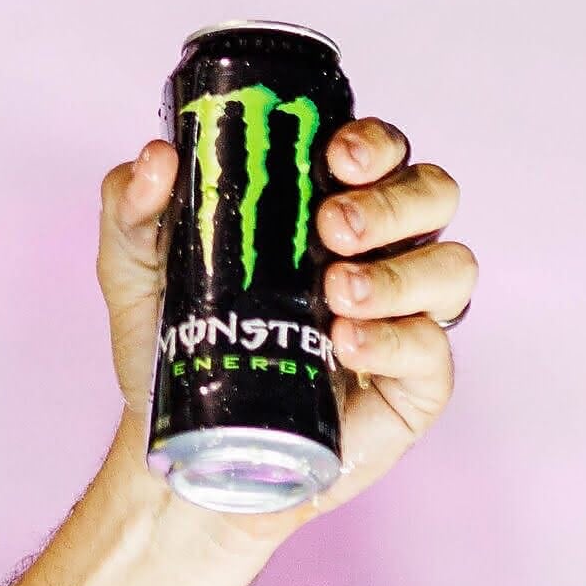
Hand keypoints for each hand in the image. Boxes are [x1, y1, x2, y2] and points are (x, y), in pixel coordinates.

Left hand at [95, 118, 474, 532]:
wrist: (188, 444)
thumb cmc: (177, 341)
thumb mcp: (136, 266)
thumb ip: (132, 205)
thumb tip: (158, 159)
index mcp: (327, 205)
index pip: (380, 151)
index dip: (375, 142)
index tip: (335, 155)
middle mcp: (379, 251)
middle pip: (433, 194)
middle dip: (391, 201)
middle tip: (332, 226)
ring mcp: (405, 316)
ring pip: (452, 266)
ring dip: (398, 272)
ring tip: (337, 290)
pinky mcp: (416, 382)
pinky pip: (435, 349)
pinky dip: (394, 339)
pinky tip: (346, 342)